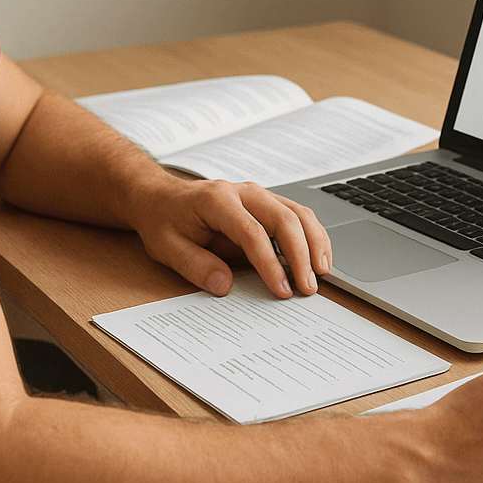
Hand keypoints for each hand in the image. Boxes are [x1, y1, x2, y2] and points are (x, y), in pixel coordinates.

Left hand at [124, 172, 330, 298]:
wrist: (161, 197)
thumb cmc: (164, 221)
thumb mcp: (166, 248)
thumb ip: (195, 266)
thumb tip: (225, 285)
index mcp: (216, 200)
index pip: (252, 232)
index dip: (270, 263)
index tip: (281, 289)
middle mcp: (243, 192)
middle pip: (284, 218)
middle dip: (301, 254)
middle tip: (308, 287)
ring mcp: (258, 195)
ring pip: (298, 213)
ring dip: (314, 243)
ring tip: (322, 274)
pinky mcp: (266, 203)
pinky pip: (297, 215)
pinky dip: (312, 236)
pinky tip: (318, 258)